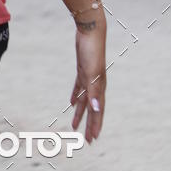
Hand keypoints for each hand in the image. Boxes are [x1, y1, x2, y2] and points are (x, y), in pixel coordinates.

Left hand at [70, 25, 105, 142]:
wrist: (90, 30)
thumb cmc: (92, 51)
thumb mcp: (91, 72)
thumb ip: (94, 91)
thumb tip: (96, 109)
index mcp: (99, 87)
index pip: (97, 111)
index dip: (95, 125)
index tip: (93, 139)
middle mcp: (96, 84)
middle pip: (92, 108)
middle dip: (90, 124)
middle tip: (87, 140)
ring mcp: (89, 77)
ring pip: (84, 100)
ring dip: (81, 113)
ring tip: (75, 125)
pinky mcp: (82, 69)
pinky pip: (79, 87)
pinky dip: (76, 96)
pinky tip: (72, 103)